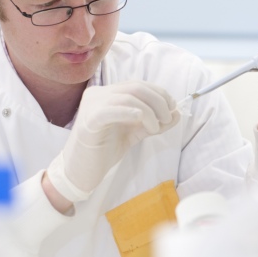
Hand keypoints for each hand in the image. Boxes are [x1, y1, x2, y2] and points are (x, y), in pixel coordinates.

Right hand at [47, 81, 179, 202]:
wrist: (80, 171)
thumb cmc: (104, 151)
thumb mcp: (133, 133)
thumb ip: (153, 122)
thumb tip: (177, 114)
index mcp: (107, 95)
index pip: (137, 84)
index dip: (159, 93)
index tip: (172, 108)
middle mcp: (98, 94)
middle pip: (136, 87)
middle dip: (158, 100)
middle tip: (167, 118)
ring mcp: (92, 105)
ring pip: (129, 96)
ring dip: (150, 110)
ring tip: (156, 126)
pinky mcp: (90, 119)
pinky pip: (115, 108)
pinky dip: (135, 113)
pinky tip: (145, 124)